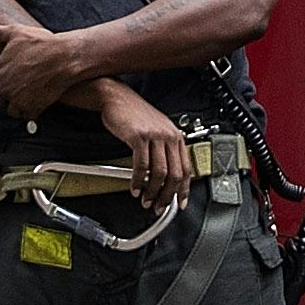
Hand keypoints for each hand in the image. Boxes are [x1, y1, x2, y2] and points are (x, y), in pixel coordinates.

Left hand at [0, 26, 88, 118]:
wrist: (65, 57)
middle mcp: (5, 87)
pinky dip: (30, 111)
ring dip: (16, 104)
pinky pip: (26, 116)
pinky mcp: (32, 108)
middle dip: (4, 94)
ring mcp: (18, 99)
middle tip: (15, 88)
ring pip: (10, 109)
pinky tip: (36, 102)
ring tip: (25, 96)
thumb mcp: (14, 31)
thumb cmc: (43, 44)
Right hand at [94, 82, 197, 203]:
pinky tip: (135, 187)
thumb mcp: (157, 130)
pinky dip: (138, 180)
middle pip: (174, 174)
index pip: (186, 168)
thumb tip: (165, 177)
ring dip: (152, 191)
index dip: (184, 189)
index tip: (180, 203)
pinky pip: (141, 165)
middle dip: (167, 195)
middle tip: (159, 206)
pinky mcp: (139, 137)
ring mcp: (154, 136)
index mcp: (176, 136)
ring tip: (145, 199)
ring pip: (159, 172)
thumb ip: (164, 151)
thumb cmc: (135, 114)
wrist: (118, 98)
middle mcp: (168, 136)